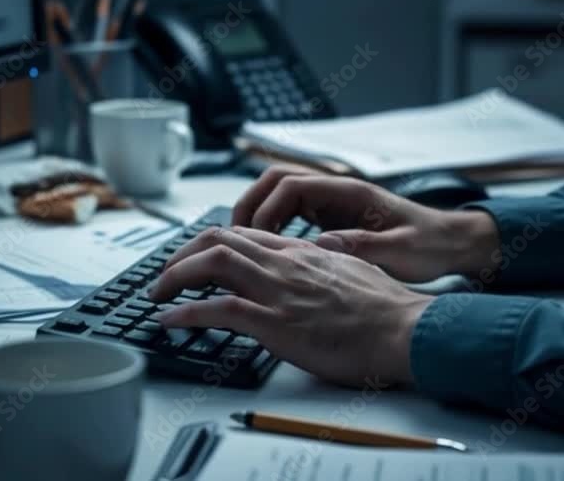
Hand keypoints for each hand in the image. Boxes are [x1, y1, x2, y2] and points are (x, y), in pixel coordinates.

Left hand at [149, 226, 431, 386]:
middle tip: (164, 275)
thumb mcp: (352, 272)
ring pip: (211, 264)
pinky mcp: (277, 322)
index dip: (209, 243)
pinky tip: (169, 320)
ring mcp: (278, 291)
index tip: (192, 259)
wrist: (406, 330)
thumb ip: (325, 264)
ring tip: (156, 293)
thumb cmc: (387, 309)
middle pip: (218, 240)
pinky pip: (218, 309)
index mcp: (300, 252)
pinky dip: (186, 313)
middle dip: (181, 255)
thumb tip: (314, 261)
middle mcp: (284, 263)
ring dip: (174, 277)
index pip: (243, 234)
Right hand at [232, 166, 499, 281]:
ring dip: (256, 216)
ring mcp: (332, 203)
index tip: (257, 238)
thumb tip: (323, 246)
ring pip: (278, 197)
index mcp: (350, 192)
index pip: (291, 185)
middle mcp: (336, 191)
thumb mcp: (402, 250)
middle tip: (234, 238)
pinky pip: (290, 214)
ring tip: (243, 247)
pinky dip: (271, 228)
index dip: (267, 209)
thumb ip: (364, 247)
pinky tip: (267, 254)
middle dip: (249, 205)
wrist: (452, 243)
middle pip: (275, 182)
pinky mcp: (332, 218)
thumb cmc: (431, 244)